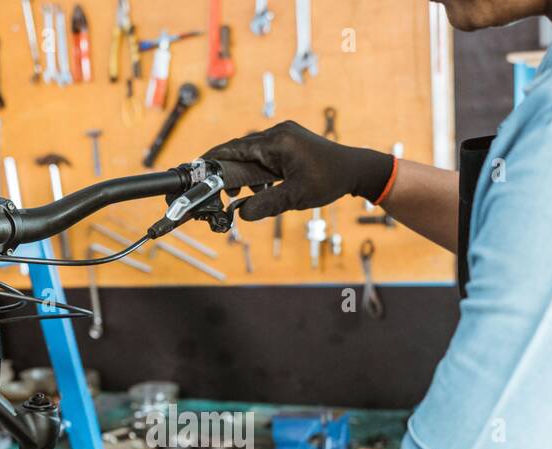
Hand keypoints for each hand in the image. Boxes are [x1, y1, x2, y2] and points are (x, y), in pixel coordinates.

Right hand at [205, 121, 394, 220]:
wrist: (355, 169)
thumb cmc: (329, 181)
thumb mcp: (296, 197)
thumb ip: (266, 204)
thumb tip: (240, 214)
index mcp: (277, 142)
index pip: (235, 148)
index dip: (213, 158)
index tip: (195, 167)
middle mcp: (278, 132)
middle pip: (240, 149)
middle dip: (227, 169)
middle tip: (219, 189)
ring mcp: (284, 134)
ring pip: (252, 152)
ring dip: (244, 171)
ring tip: (243, 193)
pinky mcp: (289, 141)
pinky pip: (264, 153)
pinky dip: (257, 169)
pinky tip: (260, 187)